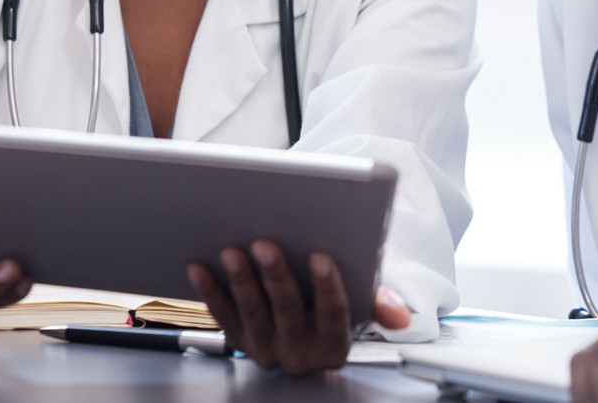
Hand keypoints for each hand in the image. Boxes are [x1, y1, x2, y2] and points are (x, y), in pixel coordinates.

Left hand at [186, 239, 409, 374]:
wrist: (303, 329)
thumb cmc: (330, 302)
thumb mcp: (362, 302)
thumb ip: (378, 301)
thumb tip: (398, 314)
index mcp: (334, 342)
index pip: (335, 315)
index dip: (328, 287)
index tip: (321, 257)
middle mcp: (300, 352)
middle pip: (289, 311)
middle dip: (277, 276)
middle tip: (265, 244)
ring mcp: (266, 348)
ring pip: (253, 313)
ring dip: (240, 281)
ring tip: (232, 251)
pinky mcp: (238, 339)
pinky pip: (222, 316)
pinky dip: (210, 291)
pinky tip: (199, 266)